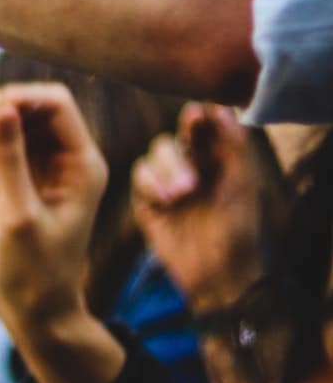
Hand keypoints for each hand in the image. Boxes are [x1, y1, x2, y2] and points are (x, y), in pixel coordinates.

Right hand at [0, 83, 106, 336]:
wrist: (29, 308)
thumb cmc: (35, 270)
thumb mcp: (20, 214)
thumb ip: (10, 158)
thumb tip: (2, 107)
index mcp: (81, 164)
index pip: (56, 105)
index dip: (20, 98)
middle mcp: (62, 159)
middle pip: (23, 108)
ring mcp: (36, 166)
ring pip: (1, 124)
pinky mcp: (11, 177)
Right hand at [131, 104, 266, 310]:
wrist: (218, 273)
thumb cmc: (239, 230)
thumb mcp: (242, 186)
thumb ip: (234, 147)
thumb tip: (221, 108)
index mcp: (214, 161)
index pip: (200, 129)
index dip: (196, 120)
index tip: (196, 115)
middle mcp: (188, 168)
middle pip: (170, 142)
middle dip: (177, 155)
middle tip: (190, 176)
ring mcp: (165, 185)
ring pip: (152, 158)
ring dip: (165, 170)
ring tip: (182, 194)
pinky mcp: (147, 202)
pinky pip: (139, 179)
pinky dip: (150, 184)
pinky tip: (165, 200)